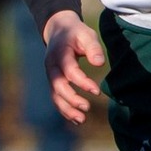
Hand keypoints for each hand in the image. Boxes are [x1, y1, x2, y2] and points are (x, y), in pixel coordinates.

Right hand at [43, 10, 104, 124]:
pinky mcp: (54, 82)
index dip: (82, 82)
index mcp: (59, 54)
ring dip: (67, 109)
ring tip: (82, 120)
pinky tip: (77, 119)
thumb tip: (99, 63)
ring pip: (55, 96)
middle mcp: (51, 67)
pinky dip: (65, 110)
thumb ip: (93, 48)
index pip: (69, 71)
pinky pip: (57, 98)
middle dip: (71, 99)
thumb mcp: (86, 34)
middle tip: (87, 107)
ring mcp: (51, 76)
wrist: (58, 30)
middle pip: (58, 86)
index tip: (97, 91)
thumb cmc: (75, 33)